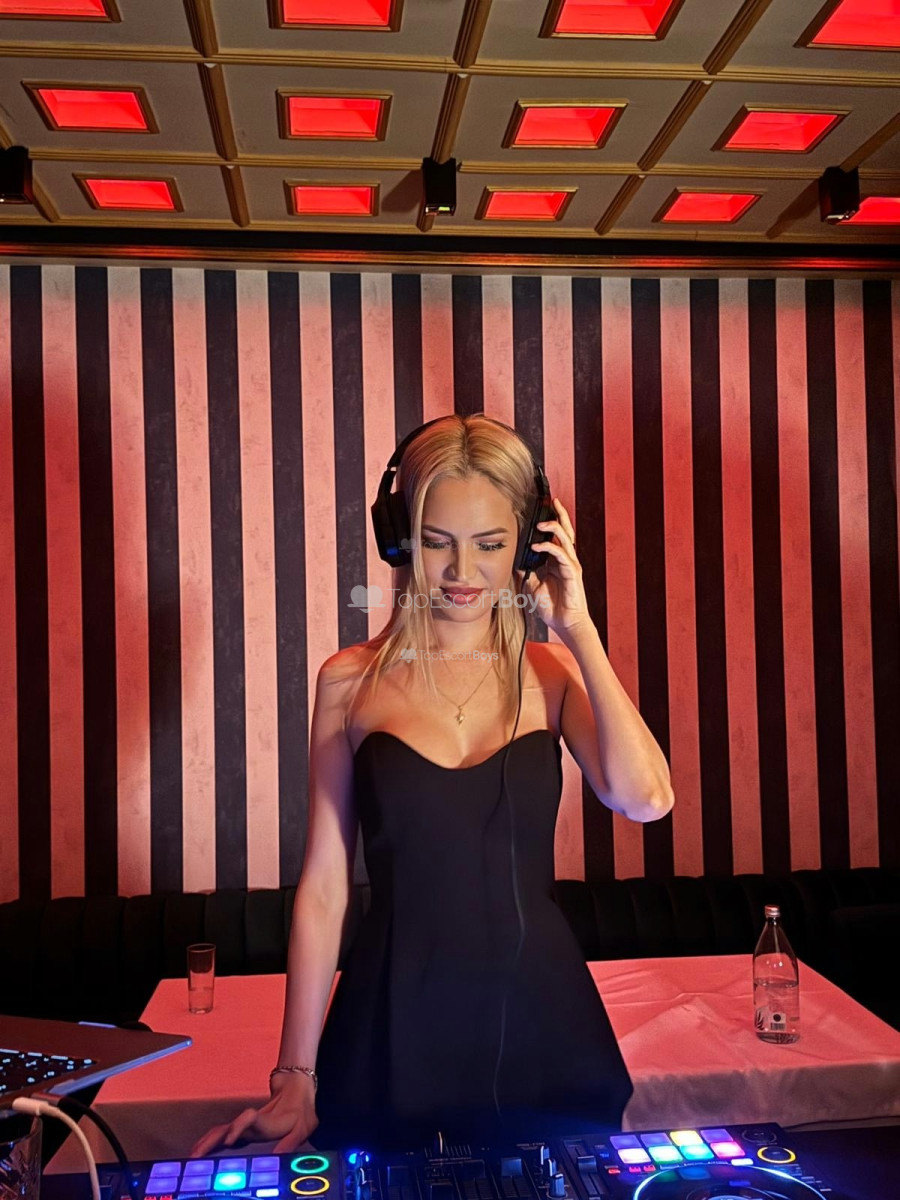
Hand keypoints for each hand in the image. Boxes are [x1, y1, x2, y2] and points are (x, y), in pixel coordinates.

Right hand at [188, 1073, 318, 1156]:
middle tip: (198, 1155)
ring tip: (193, 1155)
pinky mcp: (242, 1128)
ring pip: (221, 1131)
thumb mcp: (304, 1126)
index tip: (230, 1139)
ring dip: (206, 1142)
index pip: (249, 1118)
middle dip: (211, 1140)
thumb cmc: (300, 1111)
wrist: (295, 1092)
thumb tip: (279, 1155)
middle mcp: (252, 1122)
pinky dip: (209, 1141)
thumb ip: (292, 1141)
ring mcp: (245, 1125)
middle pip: (227, 1127)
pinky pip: (222, 1134)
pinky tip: (199, 1150)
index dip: (239, 1126)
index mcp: (267, 1121)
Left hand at [517, 498, 590, 636]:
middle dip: (560, 514)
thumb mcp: (532, 585)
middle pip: (566, 531)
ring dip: (554, 527)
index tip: (542, 509)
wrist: (565, 623)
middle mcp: (566, 559)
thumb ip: (525, 571)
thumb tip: (513, 561)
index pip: (555, 536)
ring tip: (541, 522)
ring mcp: (571, 565)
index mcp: (557, 561)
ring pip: (566, 538)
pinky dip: (550, 547)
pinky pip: (562, 555)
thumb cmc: (551, 606)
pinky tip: (538, 545)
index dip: (551, 521)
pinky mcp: (573, 572)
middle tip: (553, 500)